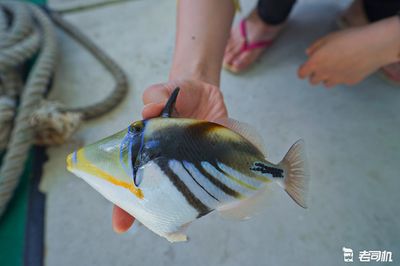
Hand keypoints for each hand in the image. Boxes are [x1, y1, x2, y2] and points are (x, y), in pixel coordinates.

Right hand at [112, 79, 227, 232]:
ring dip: (184, 202)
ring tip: (183, 214)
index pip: (130, 179)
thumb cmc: (180, 94)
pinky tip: (216, 199)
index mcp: (149, 149)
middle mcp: (167, 162)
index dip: (123, 205)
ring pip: (184, 191)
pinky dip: (214, 190)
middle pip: (155, 192)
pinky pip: (212, 181)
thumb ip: (156, 94)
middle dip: (151, 211)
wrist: (207, 94)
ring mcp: (190, 165)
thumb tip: (150, 109)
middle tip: (154, 223)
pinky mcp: (212, 163)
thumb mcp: (166, 90)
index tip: (120, 227)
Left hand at [298, 16, 399, 87]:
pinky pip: (342, 81)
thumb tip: (308, 53)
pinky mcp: (349, 82)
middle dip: (316, 74)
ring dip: (328, 77)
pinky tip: (352, 65)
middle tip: (324, 65)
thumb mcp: (329, 37)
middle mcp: (324, 74)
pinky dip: (344, 76)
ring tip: (338, 65)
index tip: (306, 68)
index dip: (303, 71)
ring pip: (326, 84)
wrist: (373, 45)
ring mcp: (337, 80)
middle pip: (313, 81)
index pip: (301, 74)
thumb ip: (316, 46)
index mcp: (315, 62)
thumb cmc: (349, 38)